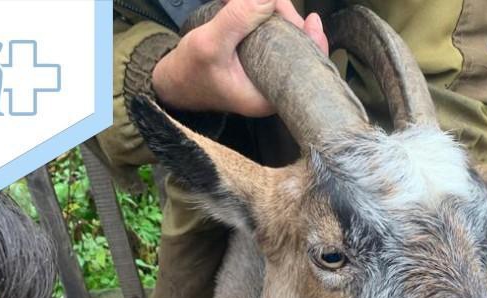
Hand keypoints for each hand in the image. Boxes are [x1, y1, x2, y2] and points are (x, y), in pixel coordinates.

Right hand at [152, 0, 328, 116]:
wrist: (173, 81)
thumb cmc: (190, 70)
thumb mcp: (210, 43)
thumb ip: (239, 19)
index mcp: (267, 98)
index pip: (304, 71)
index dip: (312, 44)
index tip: (311, 21)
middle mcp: (272, 88)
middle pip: (296, 48)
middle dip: (287, 19)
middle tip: (268, 0)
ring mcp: (266, 74)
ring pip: (284, 38)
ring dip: (273, 13)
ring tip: (248, 2)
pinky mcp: (259, 61)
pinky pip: (273, 37)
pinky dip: (265, 17)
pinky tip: (253, 6)